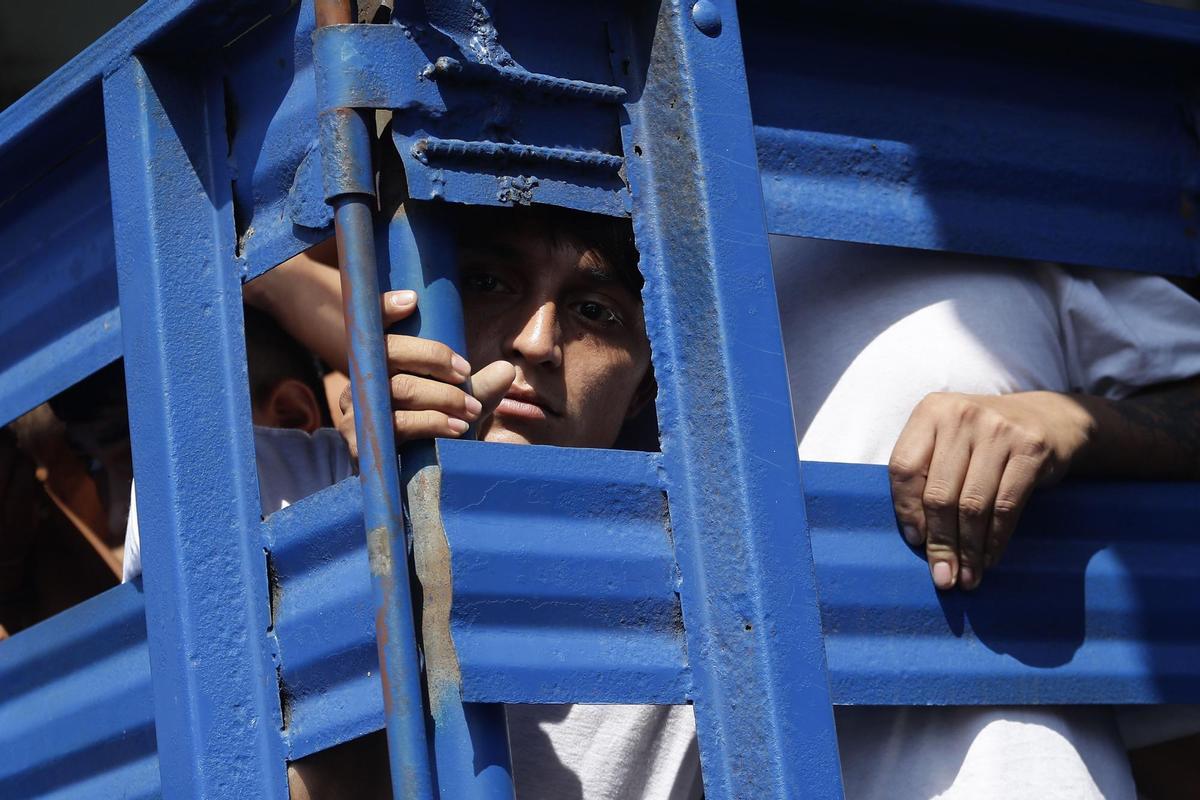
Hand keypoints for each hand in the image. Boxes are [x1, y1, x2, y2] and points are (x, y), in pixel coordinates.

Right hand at [337, 290, 515, 458]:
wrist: (410, 488)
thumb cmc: (433, 436)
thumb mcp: (460, 407)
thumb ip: (480, 388)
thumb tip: (507, 369)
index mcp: (377, 365)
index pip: (373, 326)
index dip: (385, 308)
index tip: (413, 300)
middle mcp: (359, 383)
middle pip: (389, 351)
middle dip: (433, 358)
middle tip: (467, 373)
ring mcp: (355, 412)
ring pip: (398, 388)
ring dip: (442, 396)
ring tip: (471, 409)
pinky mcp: (360, 442)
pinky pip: (398, 424)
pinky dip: (432, 423)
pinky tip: (457, 428)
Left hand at [888, 391, 1095, 590]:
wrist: (1049, 418)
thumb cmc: (983, 439)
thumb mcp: (948, 440)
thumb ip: (926, 474)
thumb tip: (917, 537)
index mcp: (931, 411)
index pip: (904, 468)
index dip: (906, 510)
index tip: (915, 541)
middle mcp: (961, 416)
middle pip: (939, 493)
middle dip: (939, 542)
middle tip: (943, 576)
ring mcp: (998, 431)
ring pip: (973, 505)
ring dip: (968, 549)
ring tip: (966, 577)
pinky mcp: (1031, 450)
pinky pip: (1006, 507)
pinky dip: (995, 540)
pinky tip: (989, 559)